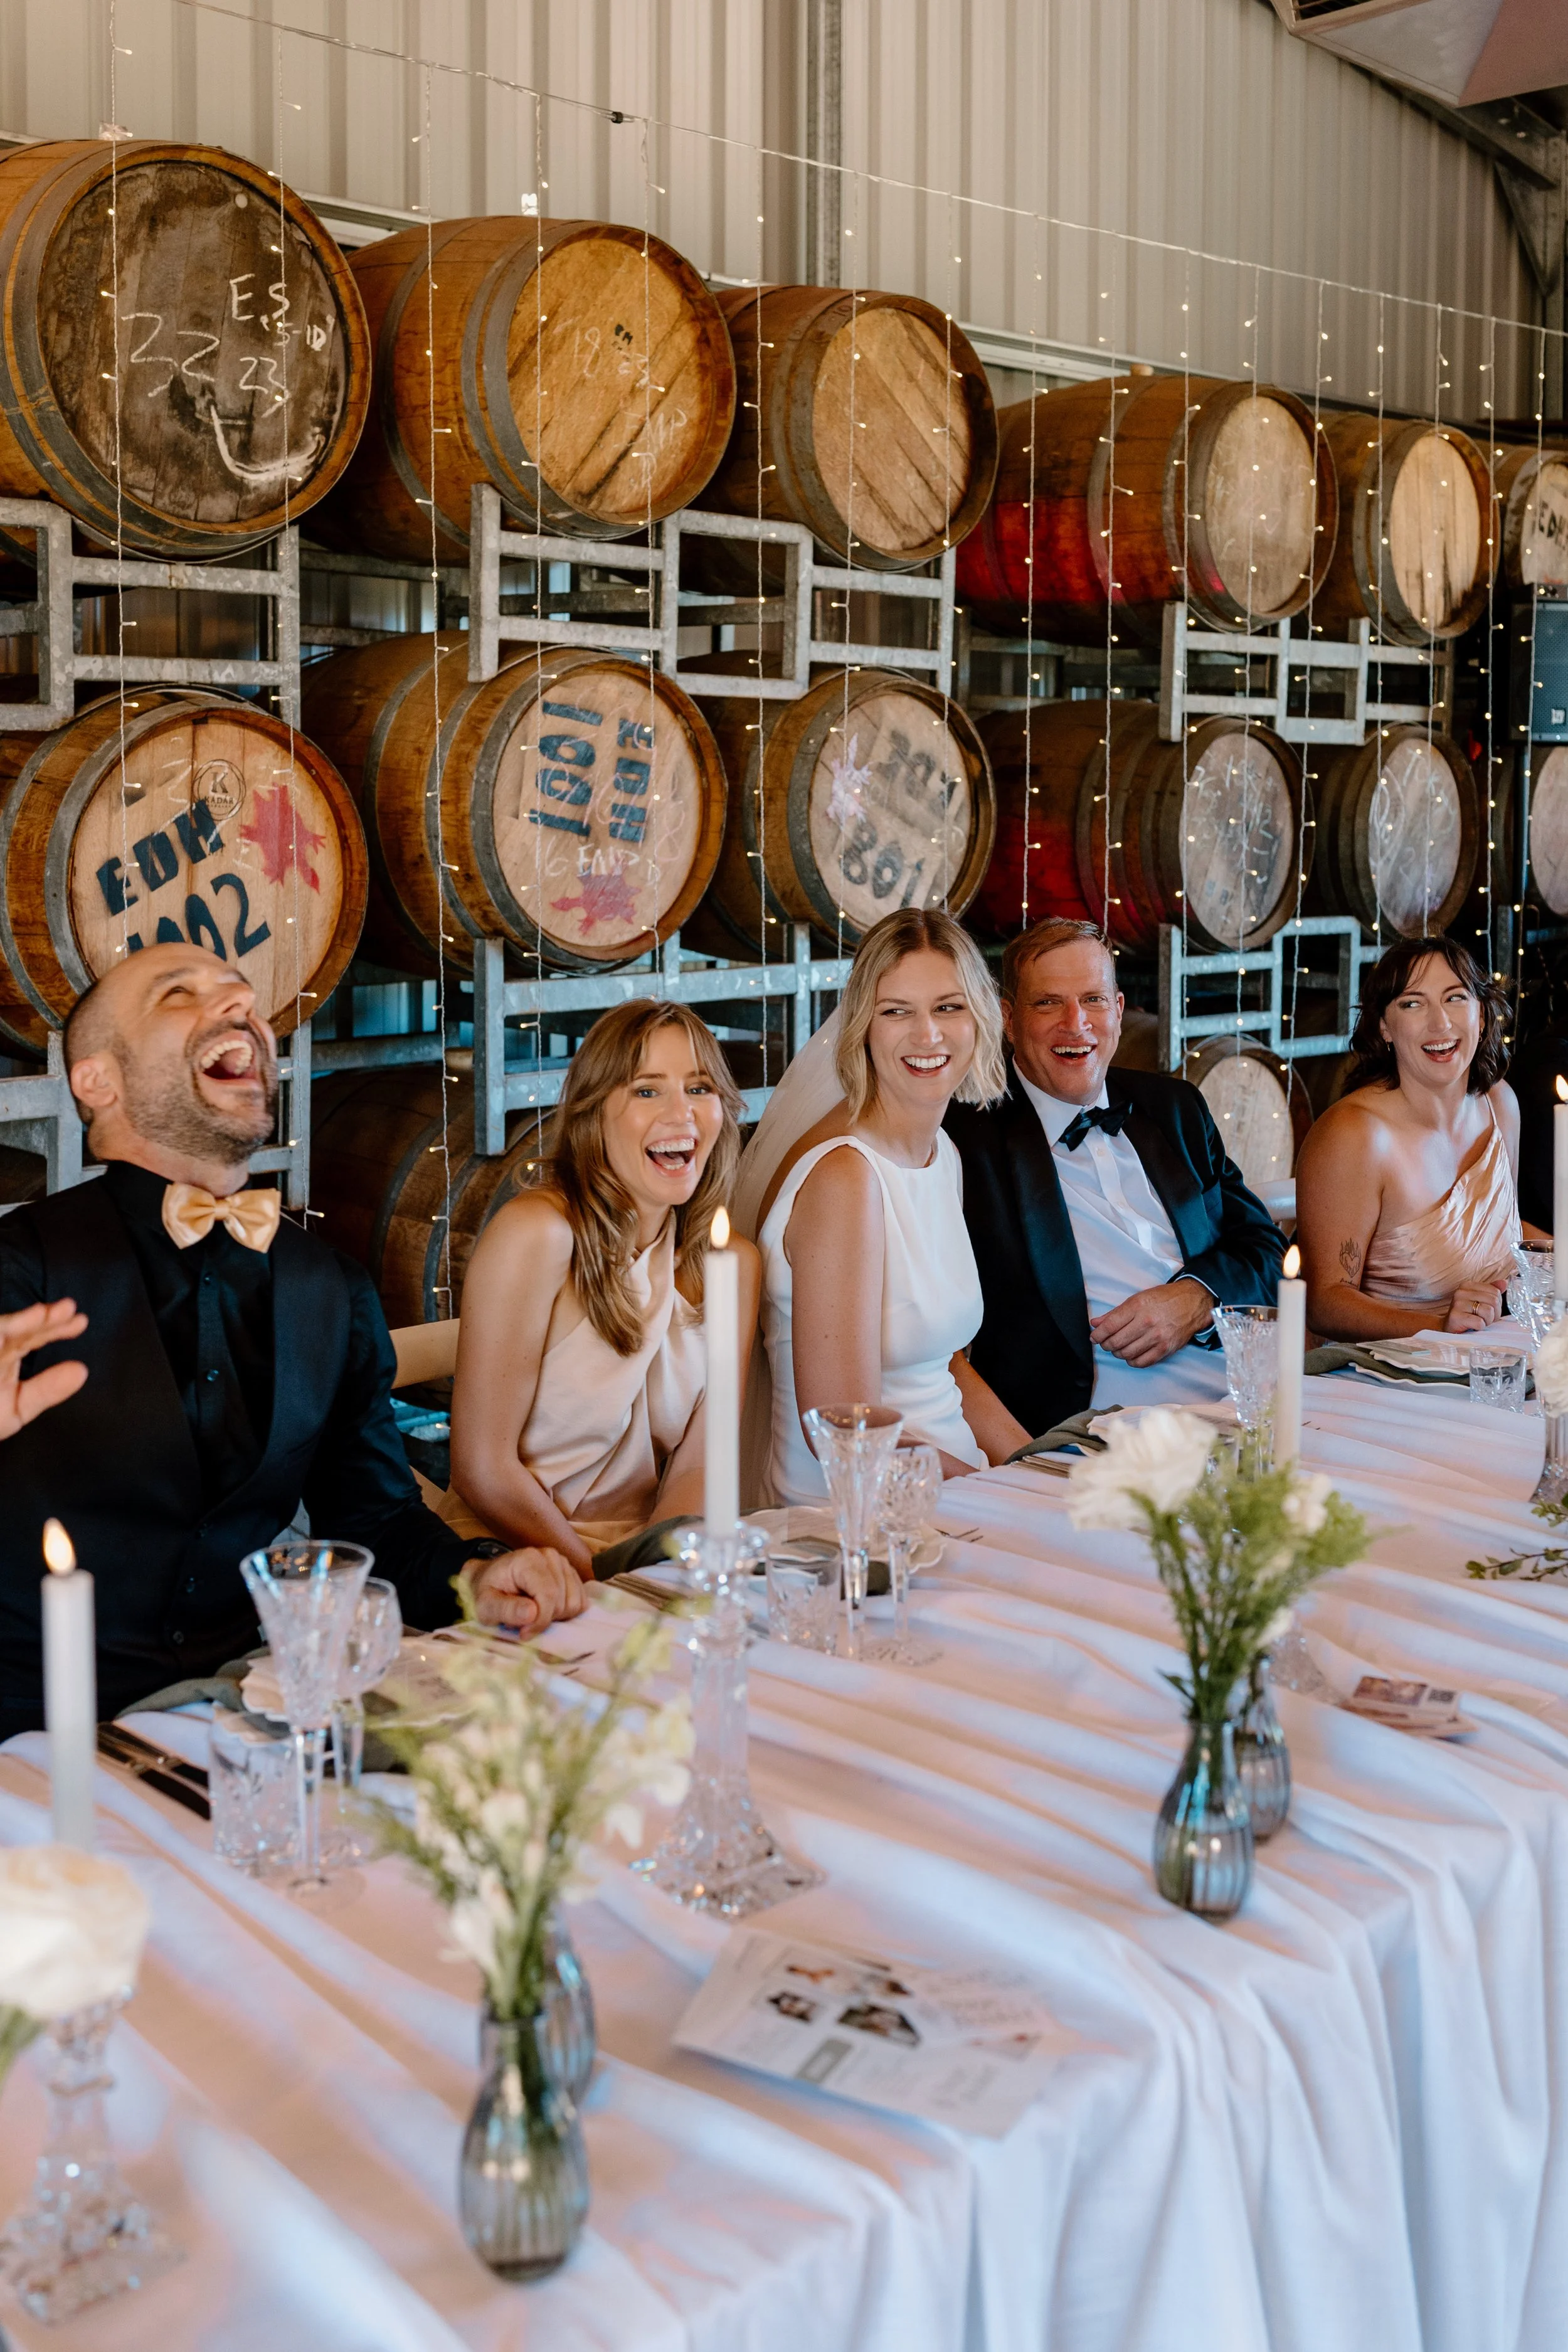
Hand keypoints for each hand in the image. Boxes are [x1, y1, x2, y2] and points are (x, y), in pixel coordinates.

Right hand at [0, 1298, 86, 1439]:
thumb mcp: (15, 1409)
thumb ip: (46, 1391)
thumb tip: (82, 1371)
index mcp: (6, 1356)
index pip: (34, 1336)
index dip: (57, 1327)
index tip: (81, 1321)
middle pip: (20, 1328)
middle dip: (44, 1318)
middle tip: (70, 1309)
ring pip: (1, 1329)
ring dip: (22, 1321)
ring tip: (46, 1314)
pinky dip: (4, 1331)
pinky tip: (14, 1330)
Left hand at [465, 1545, 588, 1636]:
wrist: (488, 1579)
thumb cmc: (487, 1592)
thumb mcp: (486, 1606)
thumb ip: (507, 1610)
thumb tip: (532, 1614)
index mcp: (528, 1560)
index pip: (549, 1595)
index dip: (540, 1621)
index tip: (524, 1634)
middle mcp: (549, 1556)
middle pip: (563, 1601)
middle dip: (545, 1620)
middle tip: (524, 1623)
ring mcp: (562, 1563)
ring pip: (574, 1603)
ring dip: (556, 1617)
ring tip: (534, 1615)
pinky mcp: (569, 1573)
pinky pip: (580, 1601)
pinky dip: (566, 1612)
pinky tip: (546, 1610)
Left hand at [1091, 1278, 1213, 1367]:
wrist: (1192, 1303)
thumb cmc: (1164, 1299)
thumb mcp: (1138, 1298)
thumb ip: (1115, 1313)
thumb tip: (1096, 1323)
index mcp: (1138, 1306)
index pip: (1110, 1326)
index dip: (1098, 1334)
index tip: (1094, 1337)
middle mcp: (1147, 1322)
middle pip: (1116, 1342)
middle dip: (1106, 1345)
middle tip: (1106, 1343)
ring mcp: (1157, 1337)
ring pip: (1127, 1353)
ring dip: (1118, 1353)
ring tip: (1118, 1348)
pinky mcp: (1166, 1348)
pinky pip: (1142, 1362)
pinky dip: (1132, 1361)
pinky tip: (1131, 1355)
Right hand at [1445, 1282, 1503, 1333]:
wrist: (1449, 1329)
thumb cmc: (1467, 1316)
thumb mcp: (1479, 1301)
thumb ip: (1491, 1291)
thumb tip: (1504, 1282)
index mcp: (1467, 1285)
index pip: (1495, 1291)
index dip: (1496, 1304)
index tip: (1487, 1310)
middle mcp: (1461, 1292)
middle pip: (1493, 1301)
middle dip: (1494, 1314)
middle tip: (1484, 1318)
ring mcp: (1457, 1304)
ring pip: (1488, 1311)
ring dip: (1487, 1321)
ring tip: (1478, 1322)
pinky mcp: (1455, 1317)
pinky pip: (1479, 1322)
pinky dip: (1480, 1327)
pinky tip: (1473, 1327)